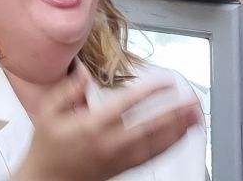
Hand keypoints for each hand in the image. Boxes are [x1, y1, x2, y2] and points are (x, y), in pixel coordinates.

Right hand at [14, 71, 200, 180]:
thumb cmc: (46, 149)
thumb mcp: (47, 113)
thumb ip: (67, 91)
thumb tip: (83, 73)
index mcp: (90, 126)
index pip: (126, 105)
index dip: (149, 92)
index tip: (166, 82)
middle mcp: (107, 144)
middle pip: (148, 128)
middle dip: (173, 114)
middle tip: (193, 101)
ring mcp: (116, 160)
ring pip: (153, 146)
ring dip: (177, 131)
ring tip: (196, 117)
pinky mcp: (121, 170)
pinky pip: (149, 159)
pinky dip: (168, 147)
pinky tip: (180, 137)